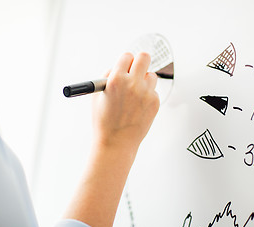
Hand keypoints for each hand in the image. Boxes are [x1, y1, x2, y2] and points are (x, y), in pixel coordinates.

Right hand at [64, 53, 158, 226]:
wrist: (116, 143)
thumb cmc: (104, 121)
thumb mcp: (98, 96)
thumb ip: (108, 77)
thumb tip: (118, 66)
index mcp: (116, 79)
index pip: (127, 56)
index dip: (125, 61)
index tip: (125, 65)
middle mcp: (132, 84)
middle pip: (144, 57)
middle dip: (140, 61)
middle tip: (138, 67)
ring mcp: (146, 93)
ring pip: (151, 75)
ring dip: (144, 80)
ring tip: (136, 92)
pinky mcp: (155, 102)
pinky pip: (153, 91)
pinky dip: (148, 95)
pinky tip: (138, 106)